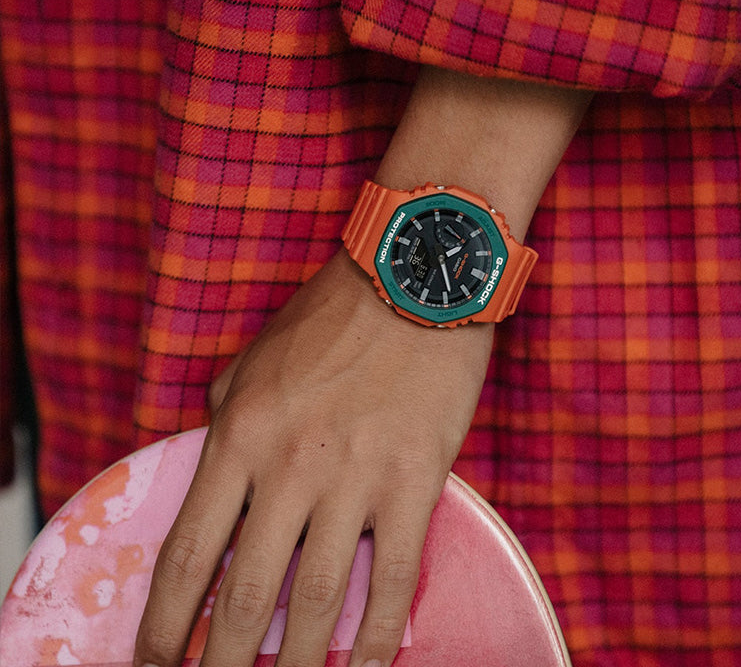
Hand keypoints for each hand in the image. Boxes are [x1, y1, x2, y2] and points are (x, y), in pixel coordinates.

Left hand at [134, 248, 493, 666]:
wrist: (411, 281)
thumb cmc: (331, 316)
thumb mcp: (252, 359)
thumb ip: (224, 417)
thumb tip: (215, 468)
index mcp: (240, 433)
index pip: (191, 552)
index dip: (166, 624)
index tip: (156, 664)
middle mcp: (290, 465)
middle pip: (247, 594)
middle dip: (223, 664)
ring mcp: (355, 476)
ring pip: (319, 600)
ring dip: (299, 665)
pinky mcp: (415, 479)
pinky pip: (395, 576)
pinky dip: (380, 635)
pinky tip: (367, 664)